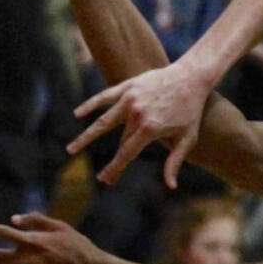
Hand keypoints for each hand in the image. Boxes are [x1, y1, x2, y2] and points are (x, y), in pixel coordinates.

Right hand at [69, 58, 210, 186]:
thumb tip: (170, 186)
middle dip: (113, 161)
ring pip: (103, 121)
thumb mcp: (187, 139)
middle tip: (103, 179)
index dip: (115, 168)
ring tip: (70, 150)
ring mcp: (130, 99)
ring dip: (86, 137)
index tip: (105, 180)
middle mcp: (136, 114)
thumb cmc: (191, 111)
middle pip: (119, 142)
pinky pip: (104, 97)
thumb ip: (175, 162)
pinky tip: (77, 114)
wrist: (191, 77)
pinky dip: (90, 105)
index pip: (127, 153)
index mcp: (150, 128)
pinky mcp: (127, 86)